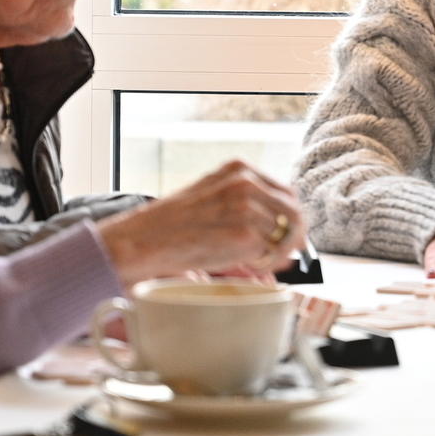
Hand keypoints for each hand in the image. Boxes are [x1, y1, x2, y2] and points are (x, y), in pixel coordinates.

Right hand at [97, 159, 304, 284]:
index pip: (287, 194)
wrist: (140, 240)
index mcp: (239, 169)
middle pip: (294, 213)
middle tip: (276, 259)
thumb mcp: (213, 201)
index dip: (290, 220)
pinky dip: (262, 265)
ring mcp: (245, 206)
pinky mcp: (243, 232)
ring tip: (249, 263)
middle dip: (291, 239)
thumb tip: (290, 237)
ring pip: (284, 235)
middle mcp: (245, 181)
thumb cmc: (173, 226)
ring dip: (274, 255)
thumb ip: (249, 208)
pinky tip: (242, 267)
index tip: (287, 239)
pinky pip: (270, 254)